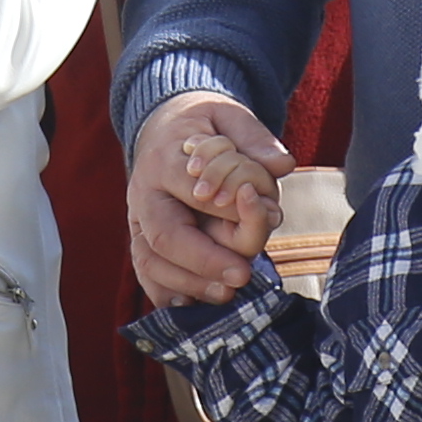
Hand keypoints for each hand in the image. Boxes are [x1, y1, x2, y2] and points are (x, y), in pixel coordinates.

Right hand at [131, 88, 293, 305]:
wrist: (163, 130)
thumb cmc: (203, 126)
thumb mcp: (227, 116)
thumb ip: (254, 137)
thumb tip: (282, 163)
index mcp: (164, 157)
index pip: (184, 184)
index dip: (217, 205)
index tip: (250, 212)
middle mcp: (145, 193)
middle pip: (163, 234)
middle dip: (203, 259)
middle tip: (241, 275)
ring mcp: (139, 222)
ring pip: (151, 261)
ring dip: (189, 283)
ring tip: (226, 295)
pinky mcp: (142, 243)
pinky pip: (147, 276)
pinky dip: (167, 295)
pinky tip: (195, 305)